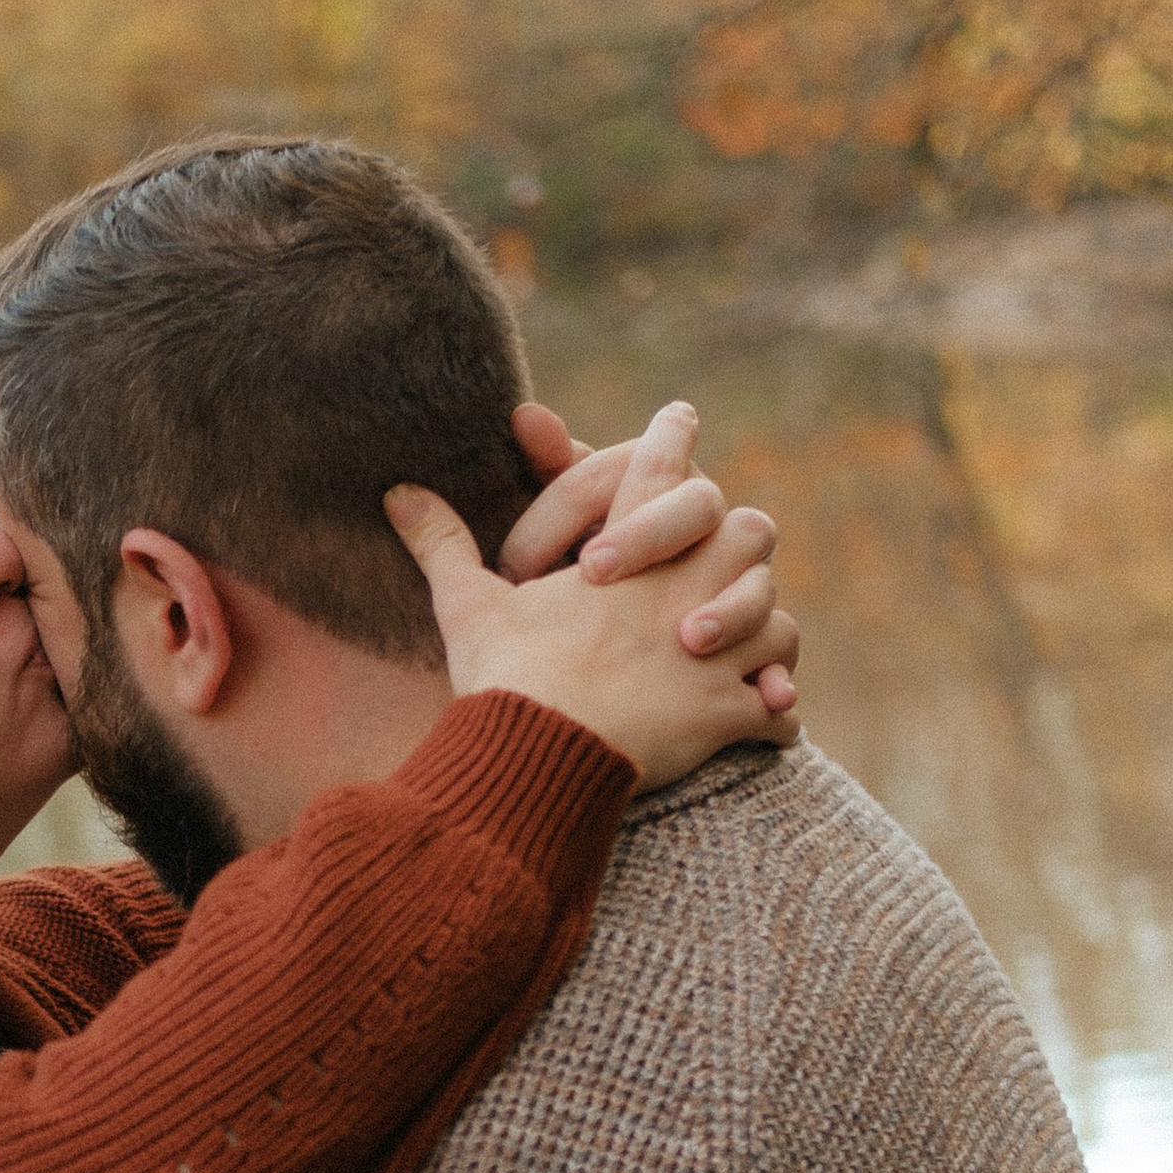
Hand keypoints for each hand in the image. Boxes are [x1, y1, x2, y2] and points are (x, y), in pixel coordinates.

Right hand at [387, 404, 800, 790]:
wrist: (537, 754)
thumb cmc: (503, 675)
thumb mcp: (467, 605)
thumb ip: (441, 544)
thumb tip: (397, 493)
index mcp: (627, 552)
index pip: (660, 470)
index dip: (671, 439)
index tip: (680, 418)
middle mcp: (684, 588)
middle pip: (749, 533)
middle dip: (741, 547)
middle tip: (733, 555)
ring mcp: (713, 650)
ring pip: (776, 622)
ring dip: (766, 637)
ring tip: (758, 656)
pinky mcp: (724, 712)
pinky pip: (774, 712)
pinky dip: (775, 718)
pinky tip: (771, 727)